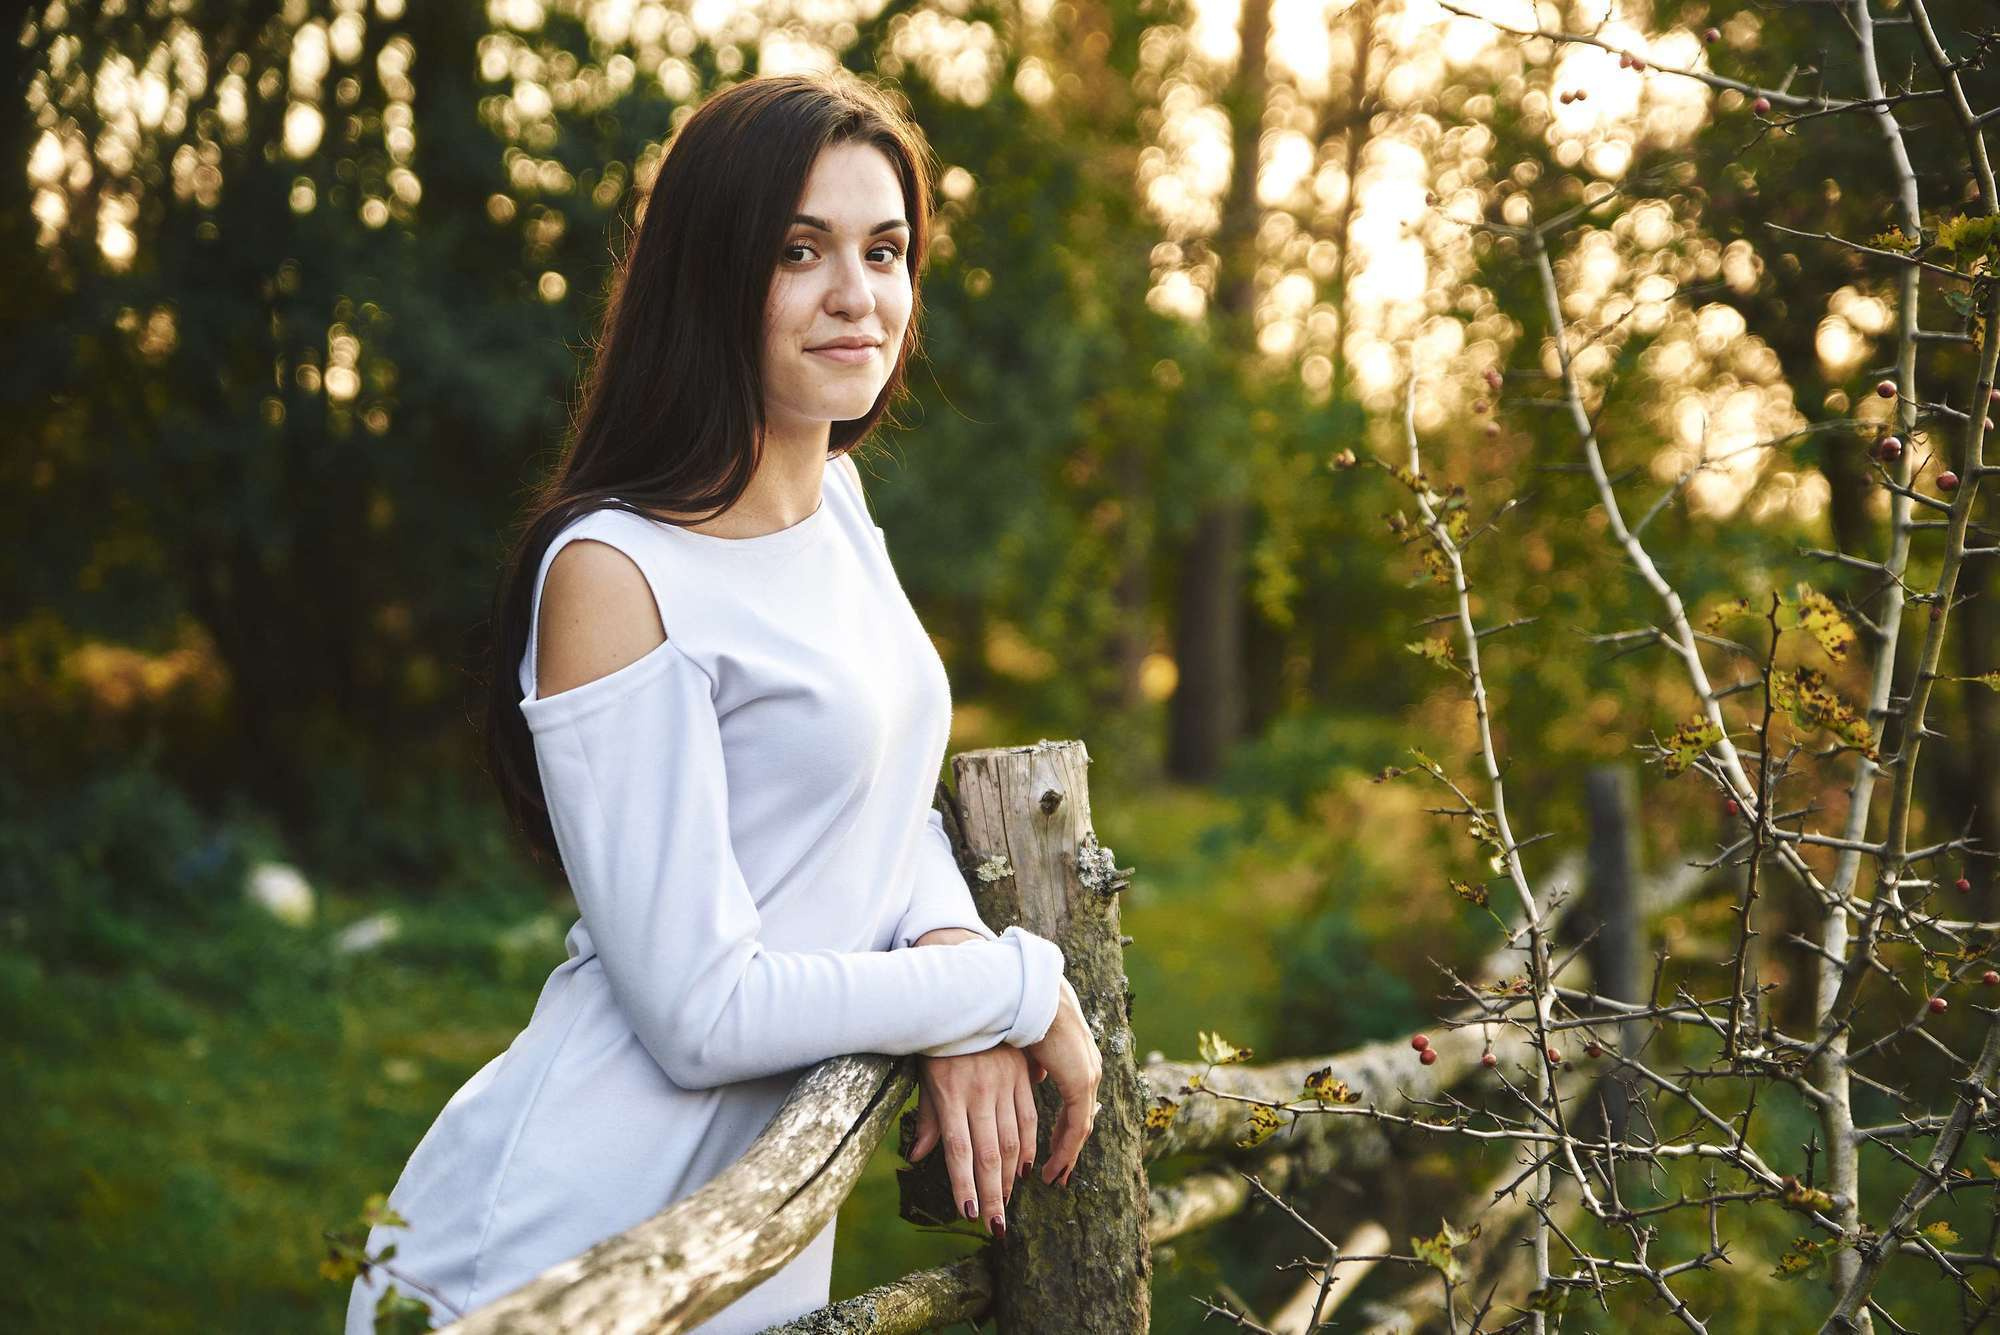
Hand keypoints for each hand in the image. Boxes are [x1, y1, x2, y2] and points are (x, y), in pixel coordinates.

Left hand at [906, 1043, 1036, 1236]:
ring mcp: (1004, 1084)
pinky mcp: (1022, 1076)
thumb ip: (927, 1119)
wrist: (963, 998)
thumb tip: (918, 1157)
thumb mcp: (924, 1078)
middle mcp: (979, 1092)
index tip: (969, 1215)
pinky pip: (1029, 1118)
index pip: (959, 1151)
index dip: (965, 1185)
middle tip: (995, 1226)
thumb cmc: (938, 1043)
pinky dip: (1029, 1147)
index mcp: (951, 1095)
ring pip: (1013, 1141)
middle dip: (992, 1194)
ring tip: (1006, 1204)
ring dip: (1010, 1178)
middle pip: (989, 1154)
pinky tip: (1025, 1170)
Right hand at [1023, 974, 1100, 1186]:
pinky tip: (1054, 1165)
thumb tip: (1036, 1078)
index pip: (1077, 1104)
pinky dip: (1066, 1148)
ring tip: (1054, 1177)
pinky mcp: (1080, 1082)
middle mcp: (1090, 1069)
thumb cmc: (1022, 1012)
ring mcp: (1088, 1075)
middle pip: (1082, 1119)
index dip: (1065, 1129)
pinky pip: (1077, 1125)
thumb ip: (1033, 1066)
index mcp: (1079, 1059)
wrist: (1028, 993)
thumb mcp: (1026, 1046)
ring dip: (1068, 1154)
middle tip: (1058, 1174)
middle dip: (1068, 1148)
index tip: (1055, 1148)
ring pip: (1081, 1126)